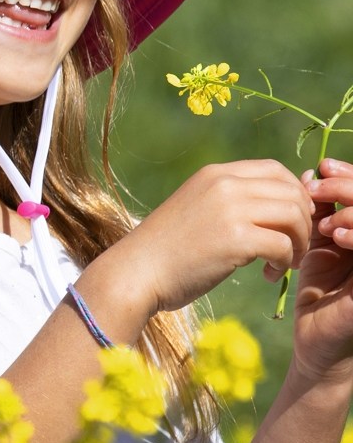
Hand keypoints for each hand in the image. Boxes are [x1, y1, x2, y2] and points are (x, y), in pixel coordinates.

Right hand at [119, 159, 312, 314]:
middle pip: (291, 190)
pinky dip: (285, 262)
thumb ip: (233, 200)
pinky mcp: (235, 239)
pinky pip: (283, 245)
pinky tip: (267, 273)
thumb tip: (279, 204)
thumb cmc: (168, 247)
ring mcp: (229, 208)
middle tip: (292, 246)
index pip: (275, 169)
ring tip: (283, 261)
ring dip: (299, 242)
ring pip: (294, 215)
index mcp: (214, 173)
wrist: (138, 270)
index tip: (289, 222)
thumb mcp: (200, 208)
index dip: (294, 194)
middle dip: (303, 220)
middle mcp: (224, 183)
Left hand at [292, 158, 352, 382]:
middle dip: (349, 186)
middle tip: (317, 187)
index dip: (350, 174)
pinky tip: (337, 235)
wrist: (317, 343)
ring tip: (326, 216)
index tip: (323, 166)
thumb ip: (317, 212)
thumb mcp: (314, 244)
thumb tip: (310, 172)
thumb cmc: (317, 293)